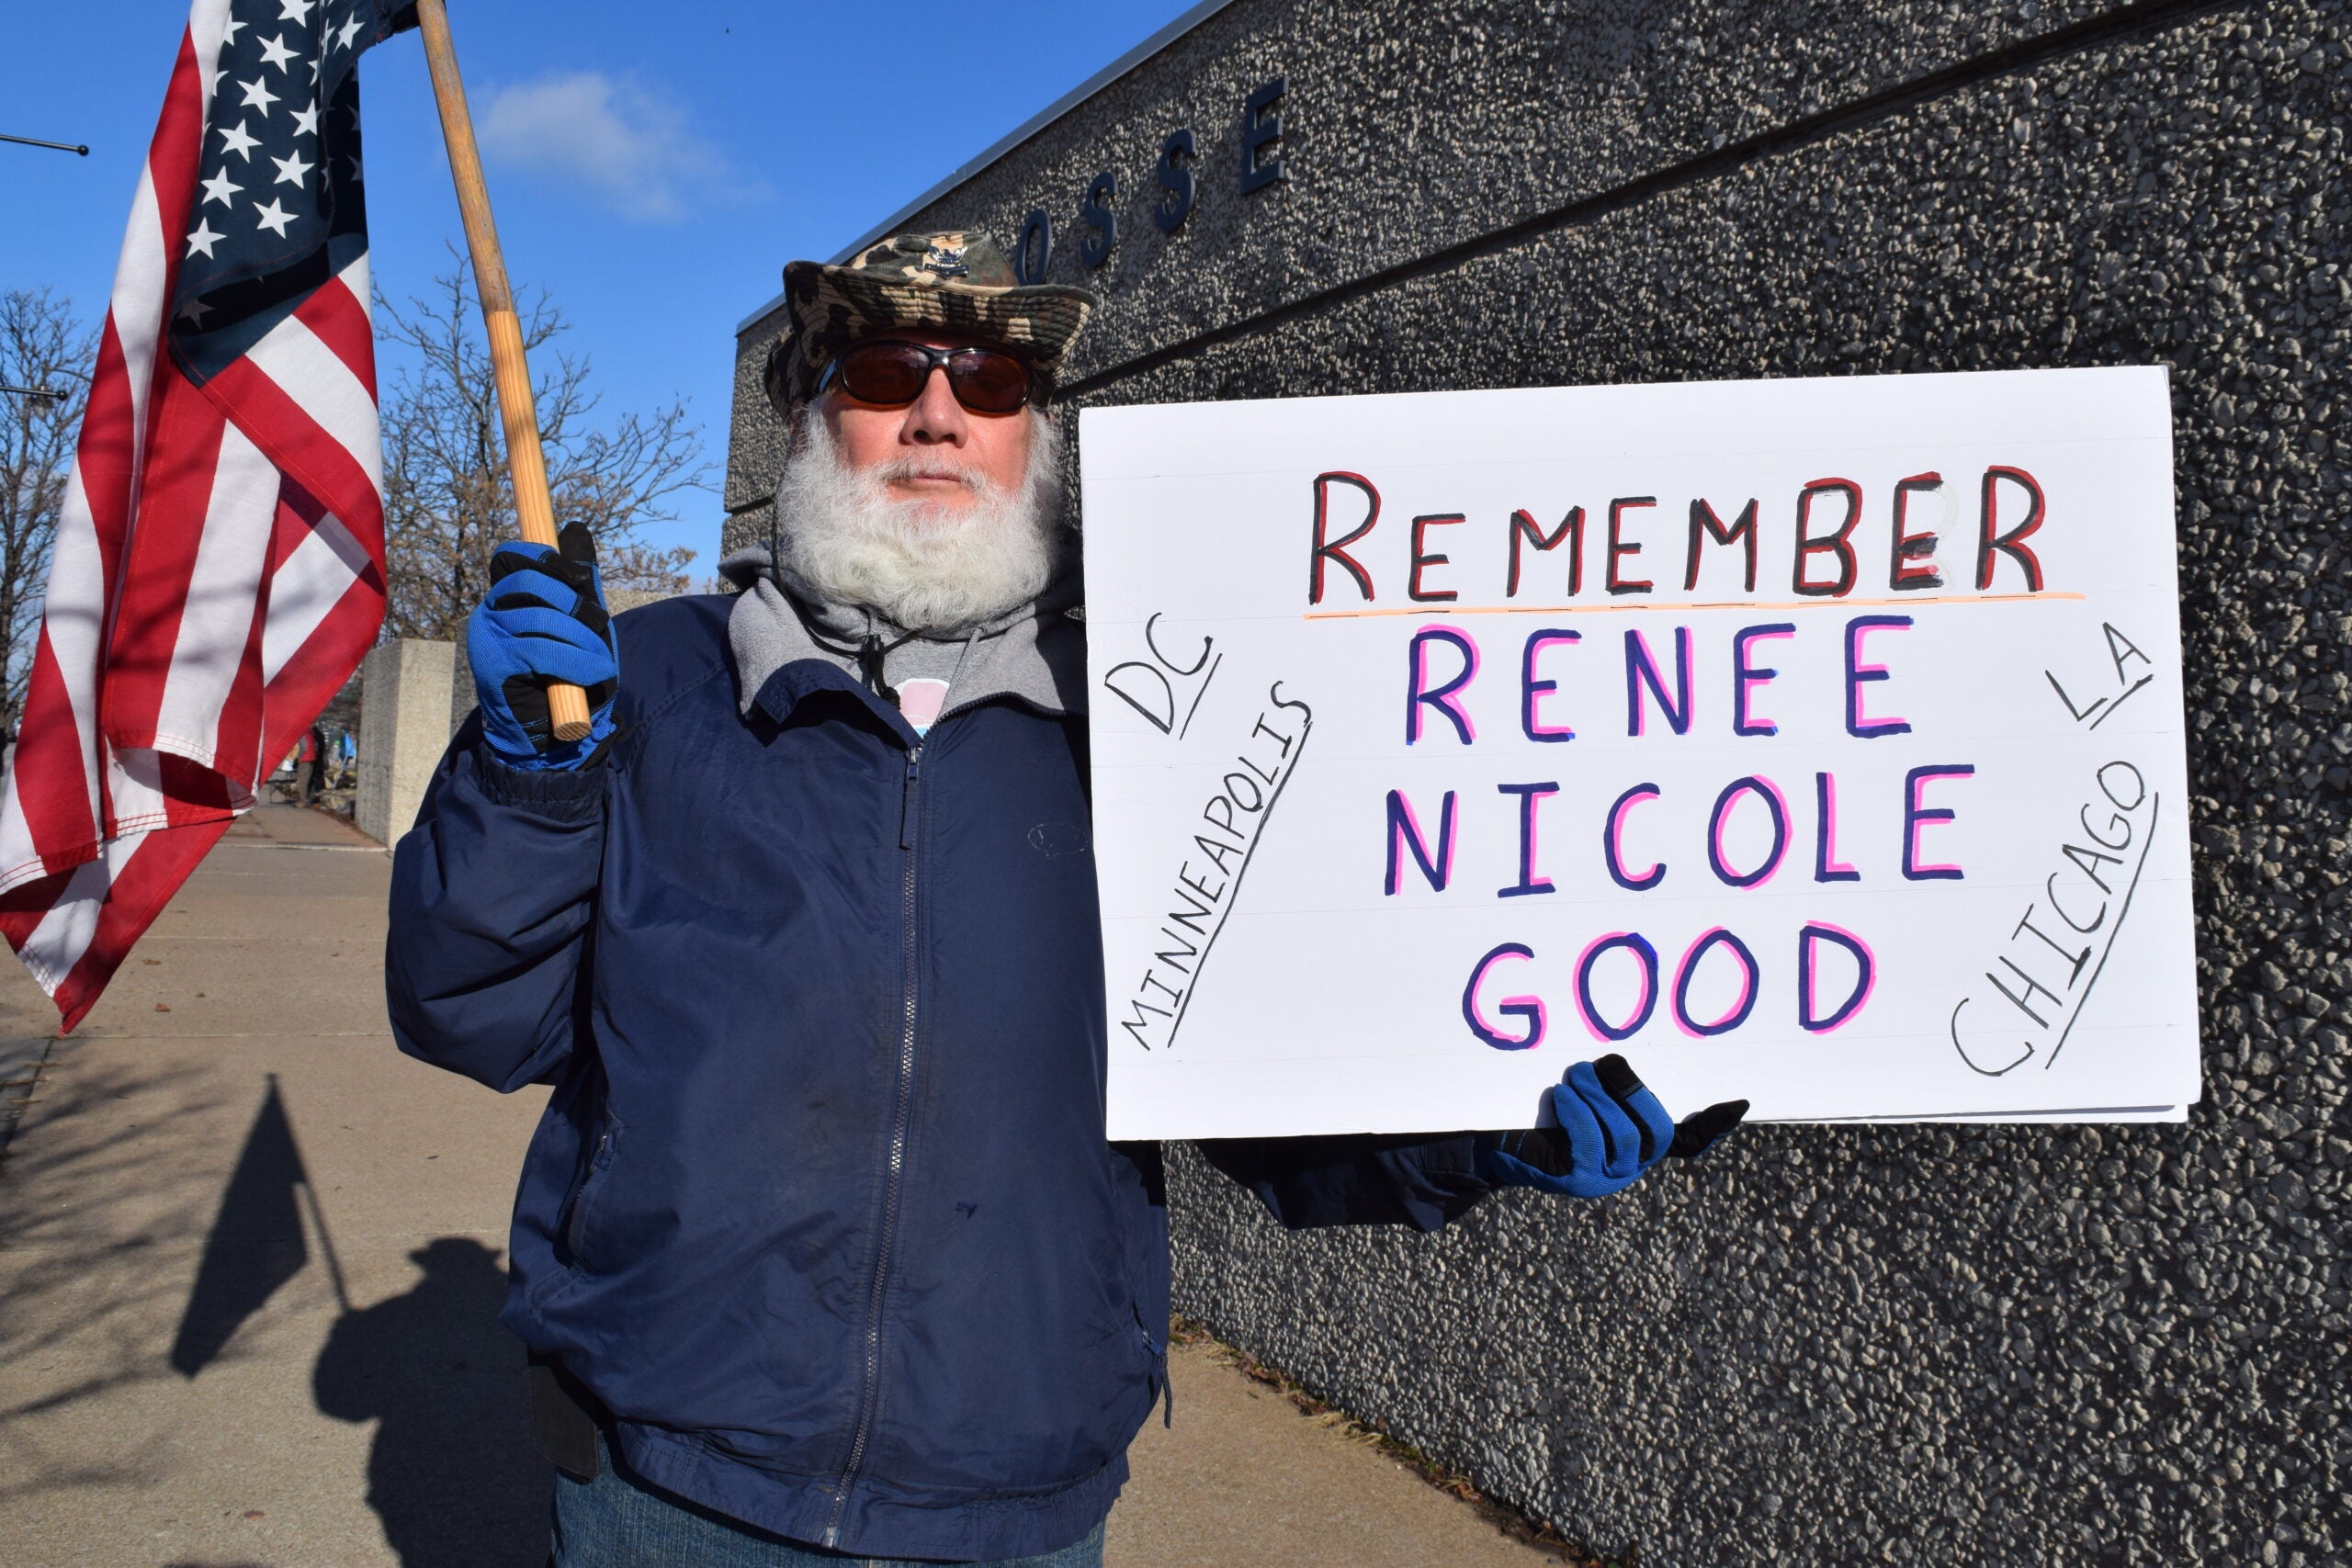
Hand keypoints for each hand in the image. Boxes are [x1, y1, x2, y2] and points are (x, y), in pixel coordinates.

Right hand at [466, 522, 618, 769]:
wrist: (554, 739)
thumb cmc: (571, 678)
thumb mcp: (583, 623)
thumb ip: (580, 582)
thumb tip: (576, 528)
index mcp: (507, 599)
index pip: (515, 557)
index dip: (549, 561)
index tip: (582, 583)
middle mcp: (489, 614)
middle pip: (531, 583)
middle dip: (576, 603)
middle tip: (600, 627)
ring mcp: (486, 639)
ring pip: (542, 619)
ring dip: (583, 641)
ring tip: (600, 665)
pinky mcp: (492, 666)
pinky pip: (541, 650)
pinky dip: (576, 662)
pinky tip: (594, 674)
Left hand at [1475, 1055, 1747, 1198]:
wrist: (1494, 1146)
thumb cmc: (1541, 1116)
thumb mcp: (1579, 1099)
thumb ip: (1609, 1089)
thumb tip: (1621, 1061)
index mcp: (1638, 1146)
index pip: (1686, 1141)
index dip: (1714, 1125)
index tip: (1738, 1103)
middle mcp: (1629, 1166)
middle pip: (1657, 1132)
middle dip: (1633, 1092)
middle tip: (1604, 1064)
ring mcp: (1606, 1178)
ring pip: (1625, 1136)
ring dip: (1599, 1097)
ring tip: (1575, 1074)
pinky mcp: (1577, 1180)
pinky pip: (1591, 1142)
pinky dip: (1579, 1112)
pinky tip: (1563, 1096)